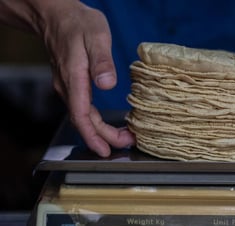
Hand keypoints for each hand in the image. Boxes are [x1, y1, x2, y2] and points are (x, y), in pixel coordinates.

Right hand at [41, 1, 134, 156]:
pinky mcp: (72, 84)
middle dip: (103, 137)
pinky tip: (107, 123)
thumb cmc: (77, 23)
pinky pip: (82, 108)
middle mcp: (67, 87)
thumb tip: (108, 84)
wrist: (57, 15)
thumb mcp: (96, 36)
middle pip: (83, 121)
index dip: (93, 136)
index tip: (106, 150)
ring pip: (83, 116)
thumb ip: (102, 61)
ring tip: (122, 137)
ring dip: (100, 131)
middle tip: (126, 144)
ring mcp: (68, 86)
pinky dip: (96, 121)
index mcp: (73, 78)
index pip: (81, 115)